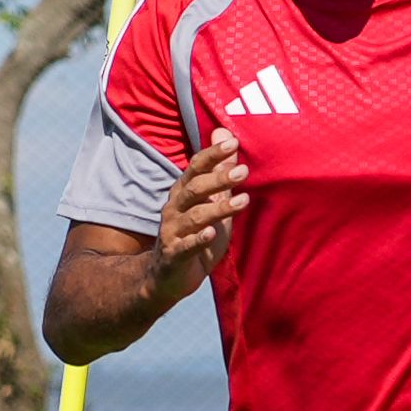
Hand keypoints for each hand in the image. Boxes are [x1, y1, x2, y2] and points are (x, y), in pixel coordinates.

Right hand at [154, 132, 249, 296]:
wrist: (167, 277)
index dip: (212, 154)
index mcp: (183, 192)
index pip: (196, 167)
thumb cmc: (195, 234)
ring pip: (194, 216)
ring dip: (218, 208)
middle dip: (218, 178)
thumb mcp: (212, 202)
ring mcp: (172, 232)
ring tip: (242, 201)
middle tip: (243, 171)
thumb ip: (220, 172)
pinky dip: (198, 240)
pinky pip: (185, 246)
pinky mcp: (173, 255)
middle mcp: (174, 208)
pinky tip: (211, 233)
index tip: (233, 142)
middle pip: (195, 188)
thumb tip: (226, 133)